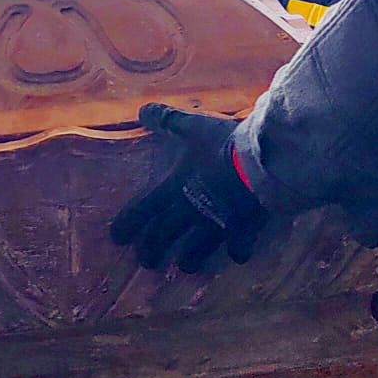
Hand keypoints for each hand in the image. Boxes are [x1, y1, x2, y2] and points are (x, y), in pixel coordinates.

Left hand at [110, 103, 266, 272]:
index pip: (142, 211)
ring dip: (189, 259)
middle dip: (152, 250)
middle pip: (165, 236)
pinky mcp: (243, 229)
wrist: (260, 166)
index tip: (117, 238)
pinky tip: (239, 255)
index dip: (127, 225)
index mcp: (174, 189)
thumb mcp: (191, 126)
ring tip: (185, 267)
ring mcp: (217, 224)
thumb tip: (141, 110)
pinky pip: (239, 245)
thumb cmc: (221, 145)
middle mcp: (190, 212)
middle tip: (146, 262)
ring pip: (197, 249)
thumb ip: (166, 120)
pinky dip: (238, 251)